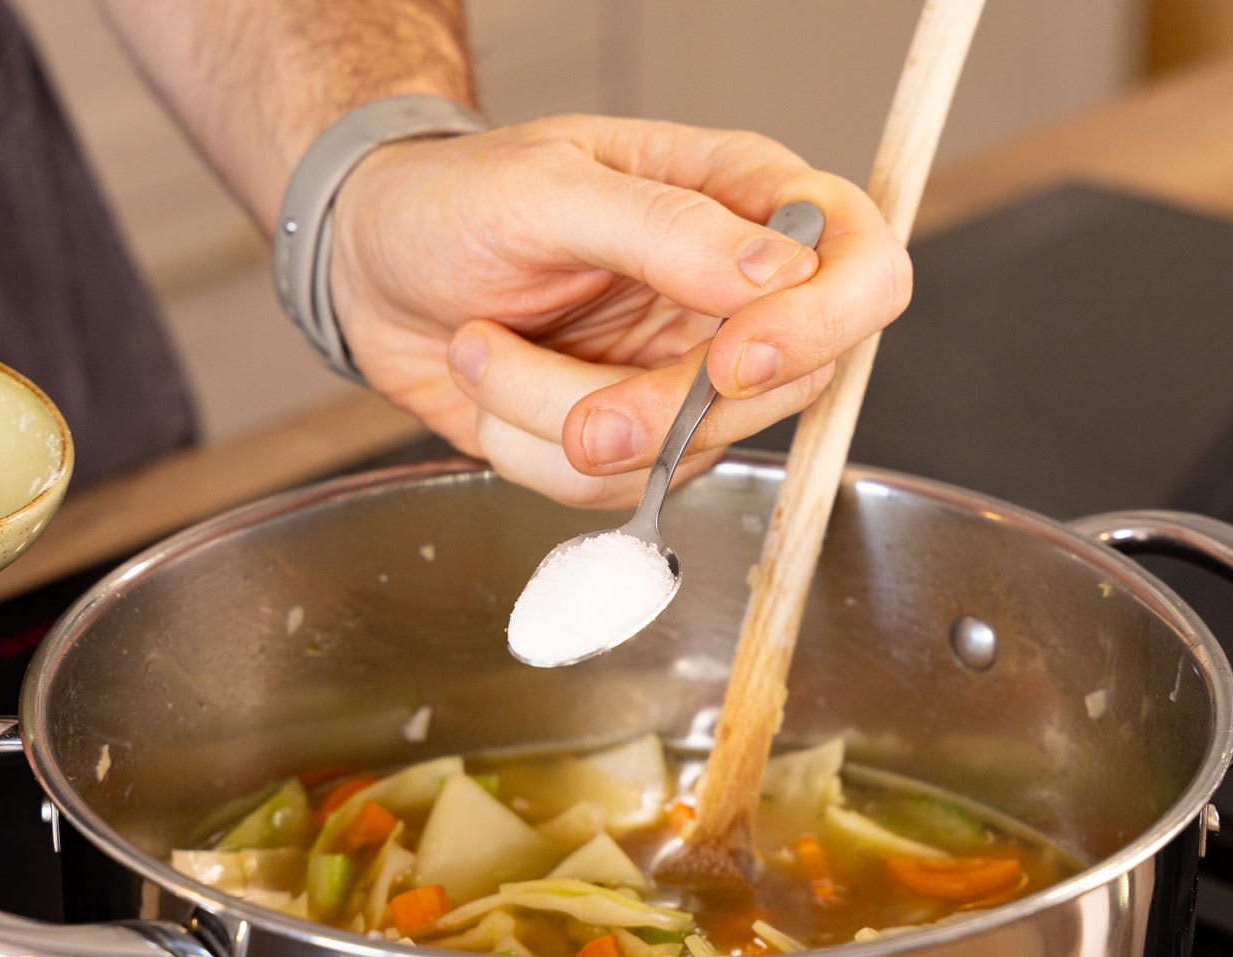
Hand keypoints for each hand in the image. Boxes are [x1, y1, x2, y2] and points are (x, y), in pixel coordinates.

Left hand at [329, 114, 910, 506]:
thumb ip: (663, 226)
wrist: (370, 266)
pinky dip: (529, 453)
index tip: (729, 363)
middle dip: (653, 410)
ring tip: (479, 345)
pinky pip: (613, 493)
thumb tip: (776, 274)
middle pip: (780, 391)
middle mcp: (735, 295)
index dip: (817, 330)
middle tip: (564, 393)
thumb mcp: (544, 188)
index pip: (861, 271)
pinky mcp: (635, 441)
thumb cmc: (452, 199)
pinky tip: (490, 386)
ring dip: (553, 419)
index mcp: (743, 199)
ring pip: (681, 455)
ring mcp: (686, 375)